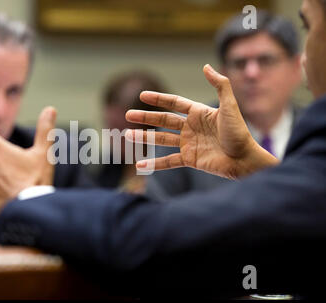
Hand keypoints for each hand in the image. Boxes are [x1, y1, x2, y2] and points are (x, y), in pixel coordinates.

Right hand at [125, 65, 279, 179]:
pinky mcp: (189, 159)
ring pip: (161, 139)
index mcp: (198, 113)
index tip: (142, 96)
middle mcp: (191, 127)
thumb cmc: (239, 132)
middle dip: (146, 117)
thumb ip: (220, 84)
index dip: (158, 99)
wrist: (244, 159)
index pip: (174, 103)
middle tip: (128, 114)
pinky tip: (140, 165)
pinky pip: (168, 161)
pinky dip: (154, 164)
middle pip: (163, 120)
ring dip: (145, 137)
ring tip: (128, 135)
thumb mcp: (230, 106)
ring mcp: (189, 144)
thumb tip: (205, 67)